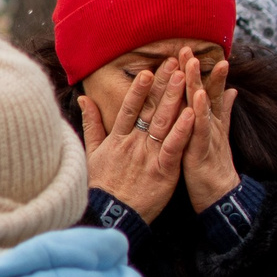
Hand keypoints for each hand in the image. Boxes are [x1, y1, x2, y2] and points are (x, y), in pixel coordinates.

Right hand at [81, 60, 193, 223]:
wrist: (109, 215)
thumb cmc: (100, 186)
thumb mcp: (92, 153)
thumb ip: (91, 124)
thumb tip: (84, 98)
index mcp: (118, 138)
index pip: (130, 107)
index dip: (139, 88)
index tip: (149, 69)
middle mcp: (134, 143)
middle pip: (150, 108)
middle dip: (163, 84)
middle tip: (175, 61)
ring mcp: (149, 155)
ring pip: (163, 122)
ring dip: (174, 98)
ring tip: (185, 77)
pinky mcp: (163, 171)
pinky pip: (174, 146)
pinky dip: (182, 130)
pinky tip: (192, 113)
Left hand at [179, 49, 240, 212]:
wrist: (220, 196)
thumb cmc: (214, 165)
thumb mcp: (218, 135)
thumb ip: (224, 111)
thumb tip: (231, 90)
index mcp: (208, 120)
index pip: (205, 91)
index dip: (199, 71)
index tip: (191, 49)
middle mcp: (210, 124)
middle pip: (203, 92)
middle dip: (196, 70)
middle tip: (189, 48)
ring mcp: (207, 136)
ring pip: (202, 106)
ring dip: (198, 83)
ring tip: (193, 62)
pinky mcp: (203, 151)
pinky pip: (201, 129)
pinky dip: (200, 112)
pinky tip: (198, 96)